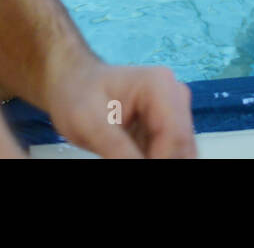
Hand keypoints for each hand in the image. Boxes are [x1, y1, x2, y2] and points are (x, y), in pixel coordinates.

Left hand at [40, 40, 196, 157]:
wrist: (71, 84)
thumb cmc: (76, 95)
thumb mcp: (90, 124)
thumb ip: (117, 150)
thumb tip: (140, 169)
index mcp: (160, 86)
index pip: (175, 136)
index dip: (161, 161)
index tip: (137, 169)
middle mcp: (174, 96)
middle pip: (182, 145)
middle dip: (161, 160)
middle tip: (123, 159)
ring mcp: (173, 111)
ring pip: (180, 152)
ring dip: (158, 160)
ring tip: (122, 155)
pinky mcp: (166, 126)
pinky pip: (170, 153)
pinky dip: (154, 159)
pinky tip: (128, 155)